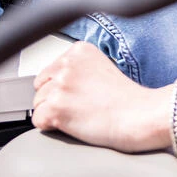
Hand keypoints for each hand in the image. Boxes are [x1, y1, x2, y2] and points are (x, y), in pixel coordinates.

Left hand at [32, 42, 170, 151]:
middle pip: (41, 86)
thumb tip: (55, 82)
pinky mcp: (56, 106)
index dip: (62, 87)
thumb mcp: (102, 68)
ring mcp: (61, 83)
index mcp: (79, 50)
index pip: (51, 70)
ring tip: (78, 115)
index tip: (80, 93)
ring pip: (38, 104)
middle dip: (54, 99)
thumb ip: (78, 69)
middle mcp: (67, 62)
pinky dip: (50, 127)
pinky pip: (38, 121)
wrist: (139, 115)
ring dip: (54, 114)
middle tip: (78, 107)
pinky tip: (71, 125)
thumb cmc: (127, 99)